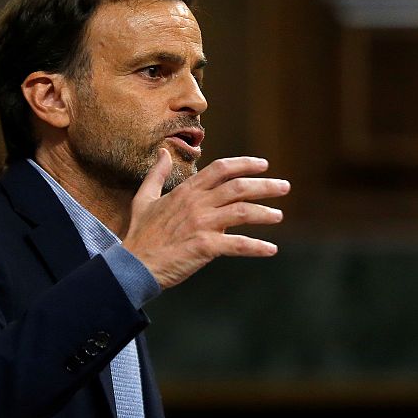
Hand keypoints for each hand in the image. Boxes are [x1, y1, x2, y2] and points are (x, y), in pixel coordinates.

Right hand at [122, 149, 290, 288]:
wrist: (133, 265)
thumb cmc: (140, 234)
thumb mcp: (144, 198)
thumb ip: (156, 174)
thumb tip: (161, 152)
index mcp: (186, 191)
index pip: (221, 169)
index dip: (245, 164)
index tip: (264, 165)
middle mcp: (197, 203)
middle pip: (239, 187)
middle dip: (265, 185)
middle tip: (284, 186)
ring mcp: (202, 224)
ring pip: (243, 211)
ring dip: (265, 213)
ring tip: (279, 216)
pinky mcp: (205, 246)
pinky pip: (238, 244)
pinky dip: (257, 247)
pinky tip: (271, 249)